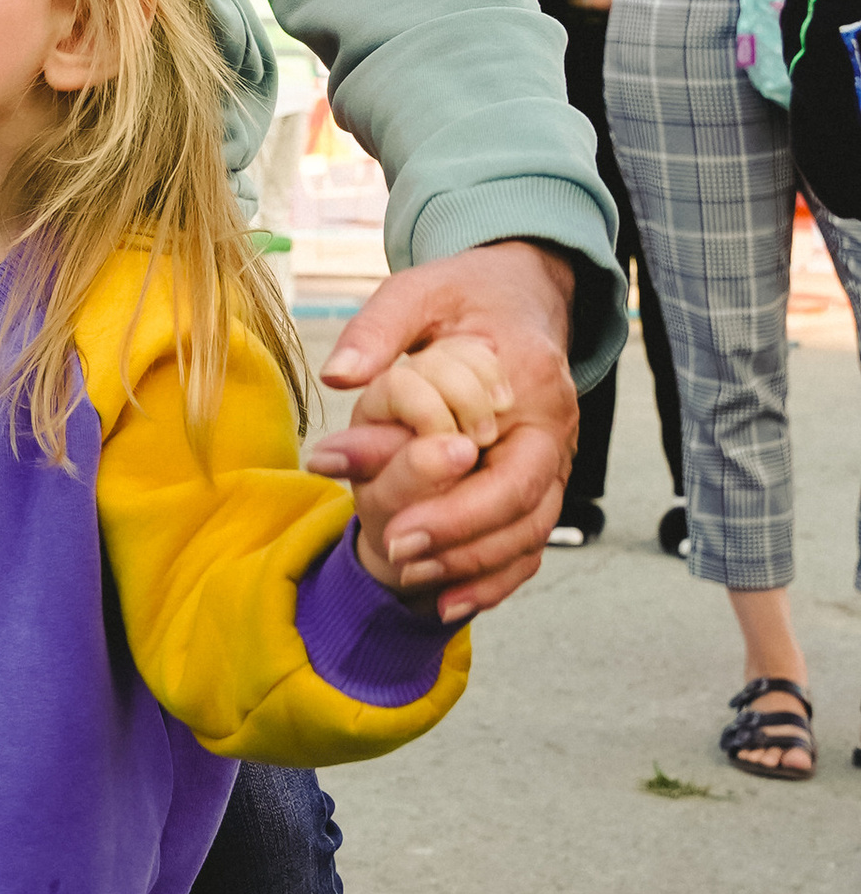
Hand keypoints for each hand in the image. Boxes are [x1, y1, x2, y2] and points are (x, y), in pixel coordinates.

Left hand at [306, 242, 575, 626]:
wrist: (521, 292)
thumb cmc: (467, 294)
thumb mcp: (417, 292)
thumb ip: (378, 332)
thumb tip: (338, 377)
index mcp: (532, 385)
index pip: (507, 472)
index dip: (455, 514)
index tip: (394, 531)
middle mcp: (556, 429)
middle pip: (524, 513)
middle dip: (459, 546)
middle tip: (394, 555)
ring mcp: (554, 458)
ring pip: (531, 535)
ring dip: (473, 567)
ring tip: (409, 577)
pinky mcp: (541, 478)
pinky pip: (530, 540)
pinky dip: (494, 577)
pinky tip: (446, 601)